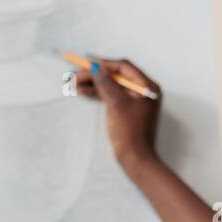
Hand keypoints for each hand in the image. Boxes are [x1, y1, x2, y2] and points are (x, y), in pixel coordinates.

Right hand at [75, 57, 162, 173]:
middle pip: (116, 76)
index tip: (86, 62)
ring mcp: (134, 101)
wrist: (135, 159)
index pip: (123, 68)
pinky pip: (111, 97)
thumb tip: (95, 67)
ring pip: (111, 86)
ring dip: (94, 84)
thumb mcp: (116, 104)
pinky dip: (98, 94)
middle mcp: (142, 91)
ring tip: (75, 83)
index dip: (104, 64)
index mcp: (147, 86)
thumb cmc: (130, 132)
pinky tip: (84, 91)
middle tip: (76, 75)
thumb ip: (106, 83)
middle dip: (96, 75)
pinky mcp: (126, 110)